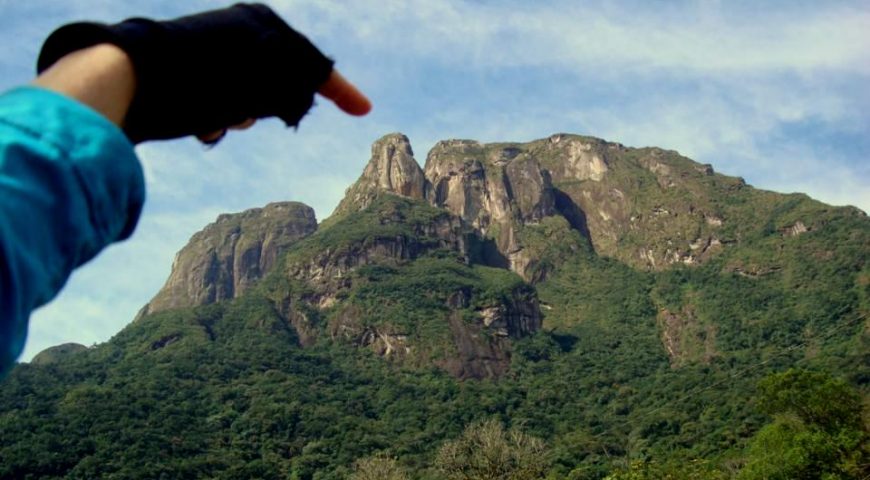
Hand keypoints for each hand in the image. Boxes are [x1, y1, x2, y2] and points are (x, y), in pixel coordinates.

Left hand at [37, 4, 369, 143]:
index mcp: (261, 23)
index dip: (340, 90)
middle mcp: (238, 33)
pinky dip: (217, 119)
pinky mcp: (189, 75)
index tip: (364, 111)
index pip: (312, 63)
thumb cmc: (210, 79)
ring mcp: (213, 53)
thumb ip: (300, 88)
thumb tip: (301, 100)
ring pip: (247, 98)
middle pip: (277, 84)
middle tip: (245, 112)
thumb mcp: (268, 84)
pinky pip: (220, 102)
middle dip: (267, 107)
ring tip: (216, 120)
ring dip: (239, 116)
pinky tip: (201, 127)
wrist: (137, 78)